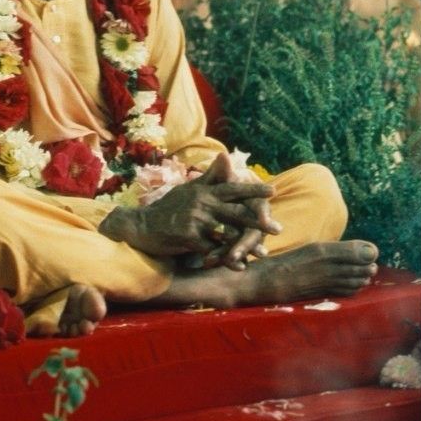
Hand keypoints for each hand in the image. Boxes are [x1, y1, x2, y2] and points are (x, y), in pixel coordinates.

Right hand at [100, 152, 279, 267]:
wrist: (143, 226)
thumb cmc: (170, 207)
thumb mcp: (191, 189)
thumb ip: (211, 176)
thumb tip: (226, 155)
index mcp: (204, 191)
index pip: (233, 188)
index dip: (253, 190)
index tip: (273, 191)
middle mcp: (202, 203)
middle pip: (235, 212)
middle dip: (258, 221)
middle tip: (277, 228)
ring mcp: (195, 220)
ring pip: (226, 234)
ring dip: (246, 246)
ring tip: (263, 253)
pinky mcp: (188, 237)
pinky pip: (212, 250)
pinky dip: (226, 259)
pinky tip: (239, 266)